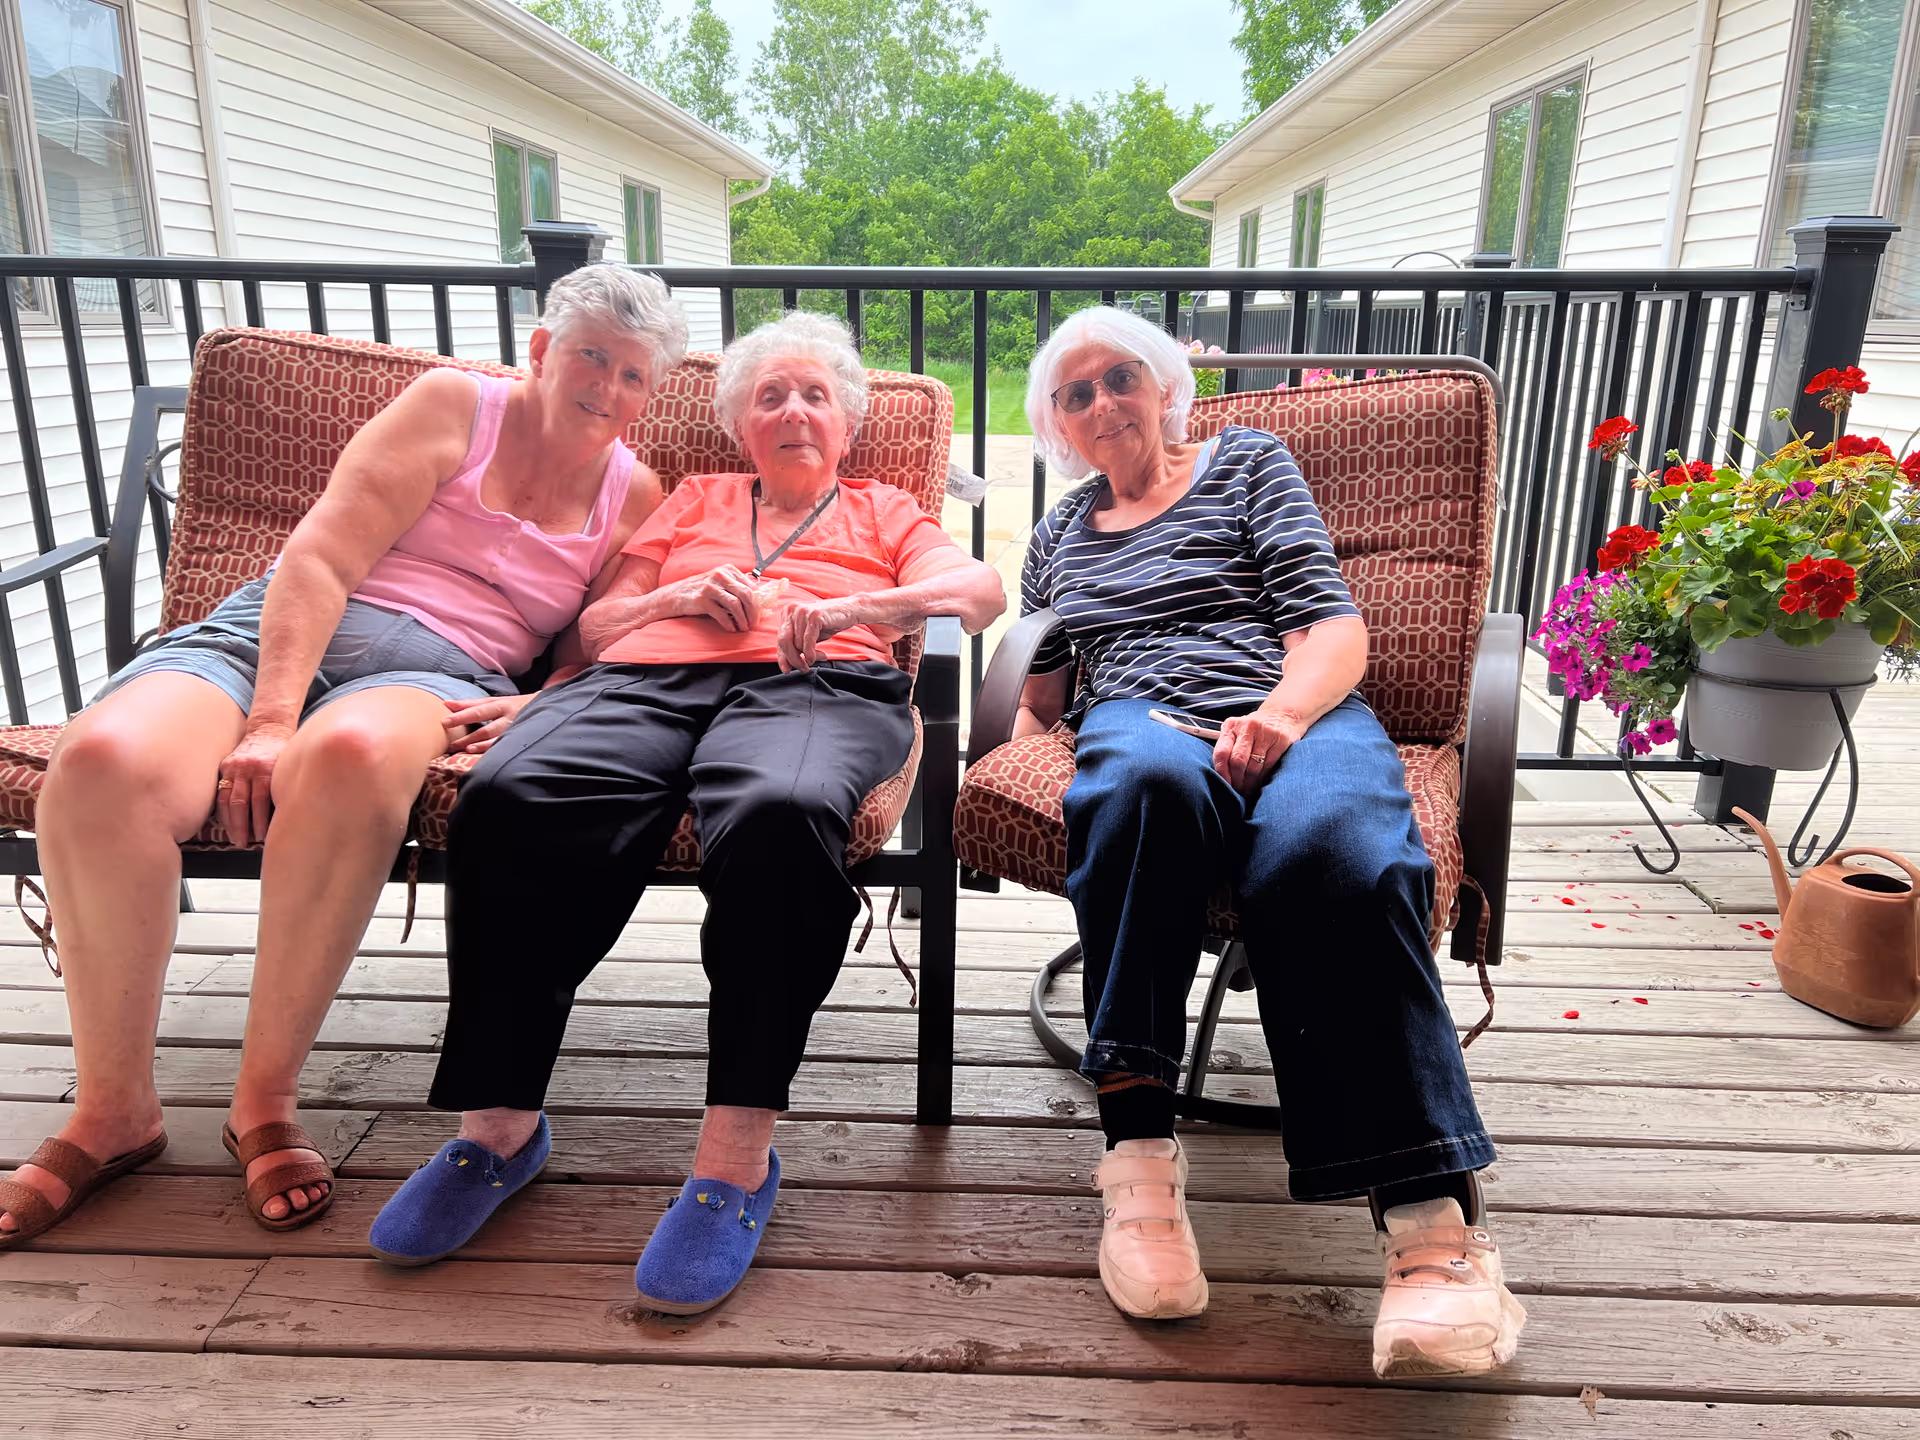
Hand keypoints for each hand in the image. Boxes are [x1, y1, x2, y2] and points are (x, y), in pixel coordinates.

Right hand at [216, 722, 293, 845]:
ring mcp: (234, 767)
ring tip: (235, 838)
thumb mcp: (287, 768)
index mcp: (266, 769)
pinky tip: (226, 824)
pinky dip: (222, 810)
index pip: (261, 801)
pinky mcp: (225, 766)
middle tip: (244, 844)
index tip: (262, 838)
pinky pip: (220, 792)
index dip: (260, 822)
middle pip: (241, 803)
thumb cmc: (283, 753)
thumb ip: (282, 789)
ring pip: (227, 800)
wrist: (269, 729)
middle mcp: (247, 768)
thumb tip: (285, 819)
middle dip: (242, 827)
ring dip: (230, 822)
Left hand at [443, 693, 536, 754]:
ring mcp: (514, 728)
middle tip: (447, 732)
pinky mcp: (519, 739)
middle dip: (464, 724)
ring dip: (475, 741)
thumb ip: (473, 704)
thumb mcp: (498, 702)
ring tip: (461, 747)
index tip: (444, 717)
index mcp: (501, 704)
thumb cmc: (516, 707)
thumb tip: (447, 704)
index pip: (478, 707)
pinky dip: (488, 749)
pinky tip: (476, 752)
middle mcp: (507, 715)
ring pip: (492, 734)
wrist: (548, 711)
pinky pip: (502, 745)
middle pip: (483, 719)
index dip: (461, 712)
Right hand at [664, 565, 761, 632]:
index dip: (757, 604)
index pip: (751, 587)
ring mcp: (711, 587)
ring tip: (743, 628)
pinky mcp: (702, 600)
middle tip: (753, 624)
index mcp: (728, 570)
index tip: (758, 615)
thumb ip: (736, 588)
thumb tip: (758, 601)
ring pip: (736, 604)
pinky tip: (731, 629)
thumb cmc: (701, 591)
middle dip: (753, 612)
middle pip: (746, 595)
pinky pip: (721, 614)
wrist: (675, 595)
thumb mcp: (720, 583)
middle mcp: (720, 576)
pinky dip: (729, 624)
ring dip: (742, 619)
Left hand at [776, 595, 863, 671]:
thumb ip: (796, 646)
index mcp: (787, 613)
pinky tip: (817, 657)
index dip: (783, 657)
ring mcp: (802, 611)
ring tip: (820, 656)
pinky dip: (811, 654)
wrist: (850, 610)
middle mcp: (792, 610)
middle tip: (804, 668)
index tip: (787, 670)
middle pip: (784, 642)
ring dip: (808, 657)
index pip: (780, 639)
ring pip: (797, 644)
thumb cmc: (828, 624)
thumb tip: (786, 665)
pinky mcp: (814, 616)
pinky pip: (808, 641)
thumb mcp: (808, 635)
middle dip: (793, 659)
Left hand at [1213, 707, 1305, 793]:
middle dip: (1237, 781)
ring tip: (1248, 790)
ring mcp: (1265, 732)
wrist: (1283, 714)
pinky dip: (1262, 778)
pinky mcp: (1281, 739)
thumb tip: (1222, 777)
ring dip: (1250, 783)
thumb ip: (1228, 748)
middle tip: (1238, 791)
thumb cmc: (1256, 728)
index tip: (1225, 786)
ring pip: (1253, 766)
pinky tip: (1260, 783)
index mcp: (1231, 726)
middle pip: (1237, 761)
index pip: (1221, 753)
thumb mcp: (1238, 731)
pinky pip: (1268, 765)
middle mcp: (1247, 727)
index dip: (1222, 773)